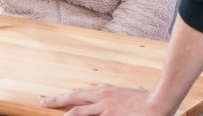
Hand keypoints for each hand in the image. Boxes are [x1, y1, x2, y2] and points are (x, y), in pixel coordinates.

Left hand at [42, 85, 161, 115]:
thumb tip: (132, 92)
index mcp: (106, 90)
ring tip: (53, 114)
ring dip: (65, 115)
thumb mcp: (133, 93)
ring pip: (77, 112)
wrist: (158, 102)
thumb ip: (127, 94)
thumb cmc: (147, 99)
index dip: (68, 96)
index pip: (81, 93)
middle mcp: (102, 97)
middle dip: (57, 100)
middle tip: (44, 102)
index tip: (57, 99)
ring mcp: (104, 108)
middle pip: (74, 98)